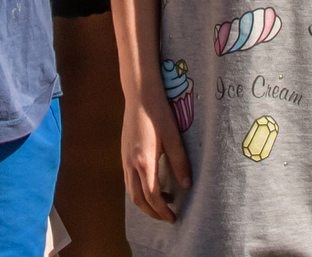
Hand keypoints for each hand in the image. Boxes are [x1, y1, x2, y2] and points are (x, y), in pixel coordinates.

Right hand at [120, 97, 191, 223]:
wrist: (139, 94)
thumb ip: (180, 162)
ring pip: (131, 191)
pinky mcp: (124, 153)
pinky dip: (139, 190)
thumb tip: (187, 185)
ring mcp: (124, 159)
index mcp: (144, 162)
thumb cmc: (158, 113)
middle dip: (152, 212)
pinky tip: (151, 184)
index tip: (173, 218)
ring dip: (145, 202)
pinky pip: (129, 180)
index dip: (162, 210)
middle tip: (167, 216)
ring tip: (163, 202)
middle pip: (138, 199)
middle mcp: (130, 164)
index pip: (151, 196)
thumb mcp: (173, 136)